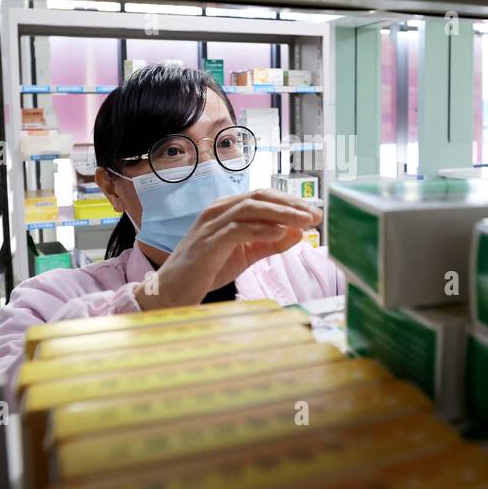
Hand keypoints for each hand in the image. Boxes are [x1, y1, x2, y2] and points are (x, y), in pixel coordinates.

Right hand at [133, 189, 320, 310]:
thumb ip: (270, 243)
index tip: (314, 212)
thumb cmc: (206, 269)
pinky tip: (280, 233)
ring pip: (250, 209)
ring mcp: (211, 225)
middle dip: (291, 205)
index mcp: (227, 210)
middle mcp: (218, 211)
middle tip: (316, 215)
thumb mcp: (245, 254)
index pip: (263, 197)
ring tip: (304, 222)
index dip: (291, 202)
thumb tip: (298, 233)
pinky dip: (261, 230)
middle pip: (260, 197)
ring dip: (281, 213)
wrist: (171, 291)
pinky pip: (237, 230)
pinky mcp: (207, 243)